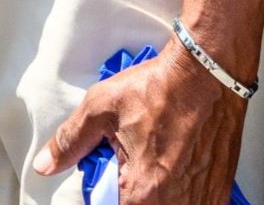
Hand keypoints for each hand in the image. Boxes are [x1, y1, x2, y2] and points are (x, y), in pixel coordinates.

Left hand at [34, 46, 245, 204]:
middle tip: (130, 166)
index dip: (104, 197)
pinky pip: (193, 202)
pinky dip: (179, 193)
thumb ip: (70, 141)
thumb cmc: (161, 87)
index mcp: (142, 191)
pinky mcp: (218, 191)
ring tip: (154, 162)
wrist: (208, 71)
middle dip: (128, 194)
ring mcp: (201, 200)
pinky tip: (175, 166)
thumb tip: (45, 164)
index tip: (106, 179)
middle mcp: (175, 203)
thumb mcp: (102, 107)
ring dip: (155, 193)